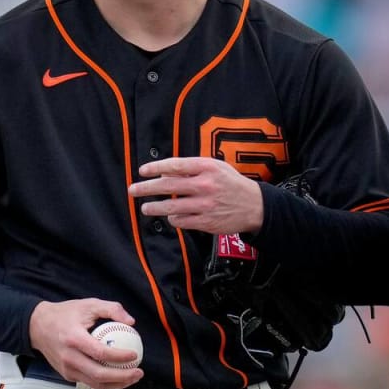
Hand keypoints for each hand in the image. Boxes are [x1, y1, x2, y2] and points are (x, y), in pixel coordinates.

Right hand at [27, 299, 143, 388]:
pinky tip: (118, 377)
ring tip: (132, 377)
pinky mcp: (66, 375)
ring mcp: (66, 369)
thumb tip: (131, 322)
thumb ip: (111, 309)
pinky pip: (89, 382)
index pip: (100, 352)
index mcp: (73, 338)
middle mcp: (69, 357)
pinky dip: (106, 382)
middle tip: (138, 372)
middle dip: (122, 377)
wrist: (37, 326)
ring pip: (95, 383)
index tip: (134, 355)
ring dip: (117, 384)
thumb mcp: (89, 304)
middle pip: (98, 374)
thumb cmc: (65, 314)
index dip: (119, 356)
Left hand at [129, 157, 263, 234]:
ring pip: (171, 207)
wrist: (255, 206)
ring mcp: (205, 205)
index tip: (142, 171)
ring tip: (145, 208)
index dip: (155, 168)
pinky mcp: (206, 222)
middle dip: (146, 188)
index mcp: (207, 167)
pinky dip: (173, 219)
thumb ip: (192, 169)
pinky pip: (181, 221)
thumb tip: (165, 173)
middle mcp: (205, 185)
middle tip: (133, 190)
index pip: (175, 165)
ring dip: (154, 208)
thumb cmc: (232, 184)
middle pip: (168, 186)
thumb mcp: (216, 168)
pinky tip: (171, 217)